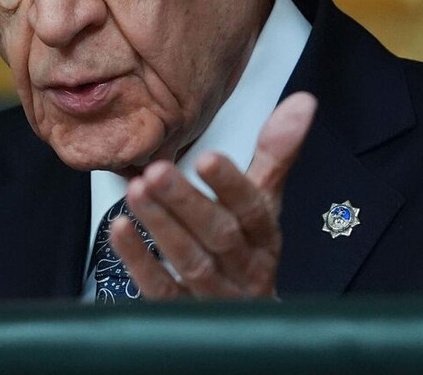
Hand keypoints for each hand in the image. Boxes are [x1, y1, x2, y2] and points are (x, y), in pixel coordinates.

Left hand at [111, 91, 316, 299]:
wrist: (247, 322)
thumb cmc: (248, 249)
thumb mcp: (265, 202)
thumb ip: (276, 154)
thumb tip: (302, 101)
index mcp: (265, 237)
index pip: (254, 210)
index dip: (232, 185)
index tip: (206, 157)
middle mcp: (246, 269)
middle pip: (220, 236)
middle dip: (187, 203)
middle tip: (156, 172)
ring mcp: (215, 297)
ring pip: (191, 262)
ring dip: (162, 225)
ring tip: (136, 191)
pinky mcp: (183, 314)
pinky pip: (162, 291)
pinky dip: (140, 261)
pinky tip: (120, 230)